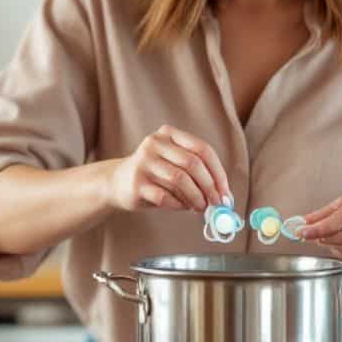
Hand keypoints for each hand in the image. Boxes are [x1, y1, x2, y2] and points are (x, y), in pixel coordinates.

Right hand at [104, 125, 230, 212]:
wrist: (117, 182)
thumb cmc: (154, 174)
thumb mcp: (174, 164)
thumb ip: (197, 174)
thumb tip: (225, 196)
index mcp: (169, 134)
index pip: (202, 149)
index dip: (218, 171)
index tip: (225, 191)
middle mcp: (155, 144)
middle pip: (192, 164)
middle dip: (209, 186)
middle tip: (216, 203)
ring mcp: (144, 162)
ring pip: (180, 180)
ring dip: (196, 197)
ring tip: (200, 207)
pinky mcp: (136, 183)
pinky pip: (165, 196)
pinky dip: (179, 204)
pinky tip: (182, 207)